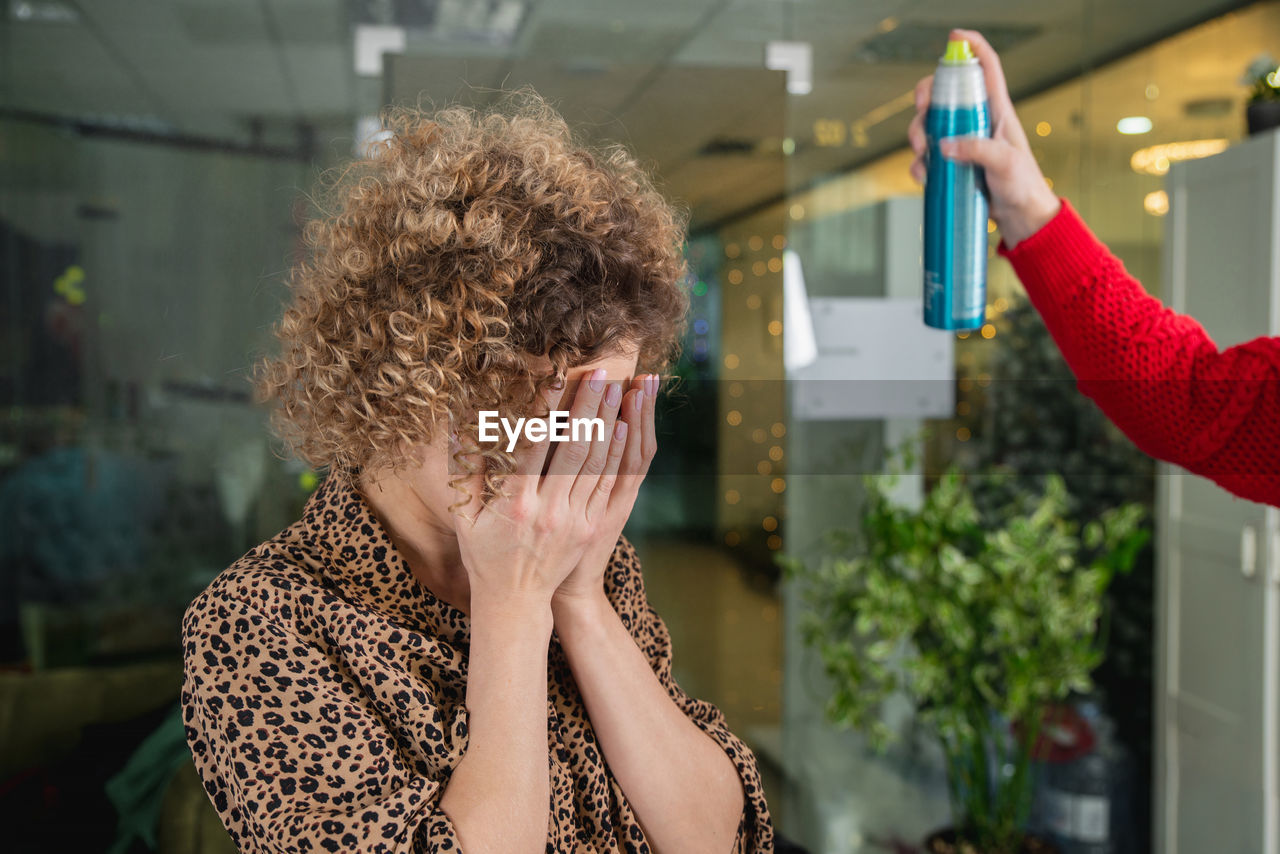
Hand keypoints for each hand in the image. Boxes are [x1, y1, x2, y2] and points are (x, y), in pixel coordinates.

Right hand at [451, 368, 628, 610]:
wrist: (515, 601)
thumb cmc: (484, 554)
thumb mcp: (465, 515)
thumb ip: (466, 469)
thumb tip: (459, 424)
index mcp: (514, 504)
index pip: (533, 447)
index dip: (547, 410)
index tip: (556, 380)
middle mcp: (547, 510)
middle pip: (573, 449)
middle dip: (589, 407)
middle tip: (601, 374)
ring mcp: (572, 520)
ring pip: (596, 464)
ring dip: (608, 424)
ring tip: (617, 390)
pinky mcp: (589, 527)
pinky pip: (606, 484)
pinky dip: (615, 454)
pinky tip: (622, 427)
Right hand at [907, 28, 1060, 247]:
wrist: (1020, 217)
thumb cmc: (1023, 185)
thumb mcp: (1006, 163)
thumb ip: (978, 150)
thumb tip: (945, 146)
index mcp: (996, 110)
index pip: (986, 67)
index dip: (971, 47)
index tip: (955, 37)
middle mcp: (976, 121)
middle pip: (945, 94)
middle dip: (927, 97)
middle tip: (922, 110)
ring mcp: (962, 143)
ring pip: (929, 125)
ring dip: (917, 134)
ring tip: (922, 152)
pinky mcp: (952, 165)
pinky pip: (926, 157)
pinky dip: (919, 164)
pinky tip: (925, 176)